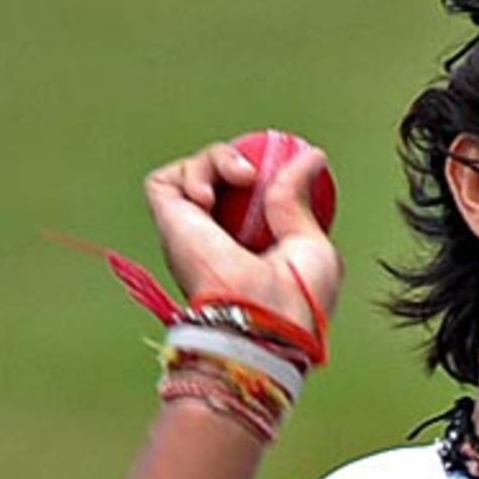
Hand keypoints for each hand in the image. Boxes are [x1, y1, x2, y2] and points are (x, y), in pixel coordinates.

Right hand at [143, 140, 344, 324]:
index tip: (283, 169)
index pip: (247, 196)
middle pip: (218, 178)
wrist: (265, 321)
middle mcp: (217, 240)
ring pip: (193, 173)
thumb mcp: (312, 243)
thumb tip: (312, 156)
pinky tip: (209, 196)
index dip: (261, 173)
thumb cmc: (297, 303)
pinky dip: (189, 173)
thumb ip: (300, 200)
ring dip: (218, 159)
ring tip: (242, 177)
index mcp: (251, 248)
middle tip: (257, 173)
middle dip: (236, 160)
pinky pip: (165, 181)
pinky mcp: (170, 226)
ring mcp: (192, 233)